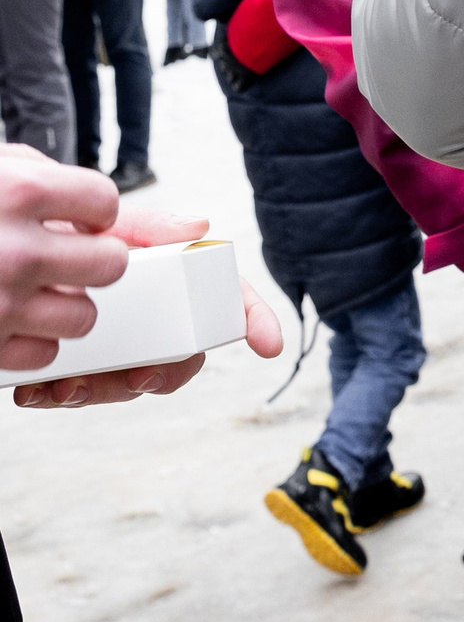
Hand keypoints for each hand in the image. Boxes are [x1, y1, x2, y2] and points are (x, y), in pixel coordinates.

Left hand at [2, 145, 283, 402]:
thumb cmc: (54, 230)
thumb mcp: (100, 228)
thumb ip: (147, 227)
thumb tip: (200, 226)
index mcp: (166, 282)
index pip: (225, 299)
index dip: (253, 319)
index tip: (268, 345)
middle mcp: (146, 316)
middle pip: (179, 356)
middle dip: (163, 376)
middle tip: (139, 377)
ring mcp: (110, 342)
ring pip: (128, 382)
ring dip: (103, 393)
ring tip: (67, 387)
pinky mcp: (72, 361)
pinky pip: (80, 390)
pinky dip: (60, 395)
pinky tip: (38, 388)